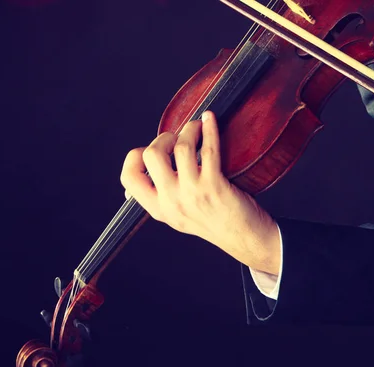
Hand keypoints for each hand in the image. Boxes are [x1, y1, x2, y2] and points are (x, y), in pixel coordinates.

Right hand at [120, 111, 280, 274]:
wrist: (244, 238)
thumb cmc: (214, 223)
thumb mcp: (177, 217)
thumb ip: (159, 199)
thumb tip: (133, 186)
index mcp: (159, 209)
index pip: (129, 178)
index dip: (135, 157)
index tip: (149, 148)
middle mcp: (172, 201)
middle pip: (152, 155)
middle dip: (164, 138)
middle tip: (177, 138)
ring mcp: (193, 193)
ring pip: (181, 147)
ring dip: (189, 130)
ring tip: (196, 128)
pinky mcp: (214, 185)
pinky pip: (208, 148)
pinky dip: (209, 129)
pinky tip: (209, 121)